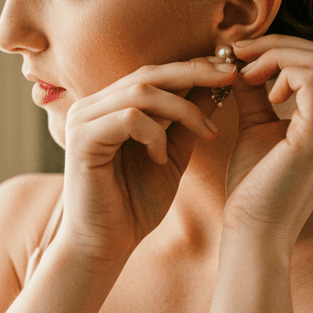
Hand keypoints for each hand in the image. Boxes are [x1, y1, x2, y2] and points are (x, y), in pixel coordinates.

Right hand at [58, 59, 235, 264]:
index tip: (230, 71)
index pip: (155, 73)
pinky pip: (129, 119)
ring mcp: (83, 120)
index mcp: (111, 106)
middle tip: (230, 78)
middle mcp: (93, 106)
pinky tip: (161, 158)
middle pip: (148, 73)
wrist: (106, 245)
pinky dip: (155, 135)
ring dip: (183, 109)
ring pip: (142, 92)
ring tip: (207, 134)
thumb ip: (188, 122)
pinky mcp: (82, 140)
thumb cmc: (135, 204)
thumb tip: (217, 88)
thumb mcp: (172, 155)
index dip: (193, 67)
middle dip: (194, 73)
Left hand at [222, 35, 312, 247]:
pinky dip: (279, 72)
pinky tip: (259, 93)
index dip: (285, 49)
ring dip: (274, 56)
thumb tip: (242, 57)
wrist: (253, 230)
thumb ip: (257, 91)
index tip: (245, 56)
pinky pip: (310, 76)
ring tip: (244, 75)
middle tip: (239, 54)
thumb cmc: (256, 185)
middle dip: (278, 45)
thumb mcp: (258, 126)